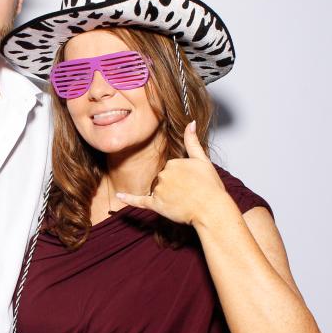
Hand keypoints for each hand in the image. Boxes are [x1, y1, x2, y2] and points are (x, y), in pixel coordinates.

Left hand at [115, 121, 230, 226]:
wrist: (212, 209)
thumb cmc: (210, 187)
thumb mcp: (203, 160)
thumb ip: (193, 142)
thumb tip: (191, 123)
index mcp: (173, 163)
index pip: (171, 168)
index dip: (182, 177)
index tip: (192, 183)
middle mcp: (163, 175)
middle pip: (163, 179)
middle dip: (174, 186)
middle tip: (190, 193)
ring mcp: (159, 190)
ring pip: (157, 190)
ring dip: (167, 196)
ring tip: (184, 201)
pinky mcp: (156, 205)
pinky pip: (139, 201)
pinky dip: (128, 199)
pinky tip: (119, 196)